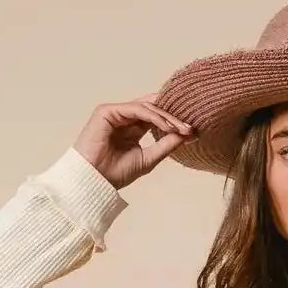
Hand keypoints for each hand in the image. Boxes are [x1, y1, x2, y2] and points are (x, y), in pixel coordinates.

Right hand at [73, 93, 193, 189]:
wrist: (95, 181)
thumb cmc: (116, 173)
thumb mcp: (149, 158)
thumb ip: (166, 145)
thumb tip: (187, 134)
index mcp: (132, 128)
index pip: (156, 117)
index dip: (173, 121)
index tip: (193, 131)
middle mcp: (124, 117)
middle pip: (153, 108)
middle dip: (173, 117)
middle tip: (190, 128)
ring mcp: (115, 112)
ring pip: (146, 107)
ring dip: (166, 117)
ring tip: (181, 128)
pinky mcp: (107, 111)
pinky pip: (136, 109)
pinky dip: (153, 117)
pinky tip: (167, 127)